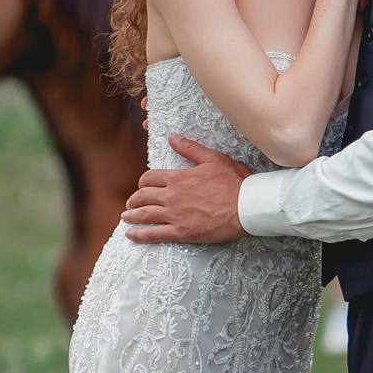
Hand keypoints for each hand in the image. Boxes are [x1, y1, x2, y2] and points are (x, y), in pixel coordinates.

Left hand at [122, 136, 249, 243]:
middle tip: (130, 204)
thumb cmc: (234, 181)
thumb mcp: (212, 158)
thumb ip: (189, 148)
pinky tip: (131, 235)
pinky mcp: (182, 232)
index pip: (150, 178)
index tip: (142, 186)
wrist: (247, 205)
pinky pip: (154, 234)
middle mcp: (172, 195)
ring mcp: (175, 215)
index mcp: (178, 177)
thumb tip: (172, 136)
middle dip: (134, 200)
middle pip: (143, 196)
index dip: (143, 182)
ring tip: (126, 217)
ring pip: (144, 215)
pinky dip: (140, 235)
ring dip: (132, 216)